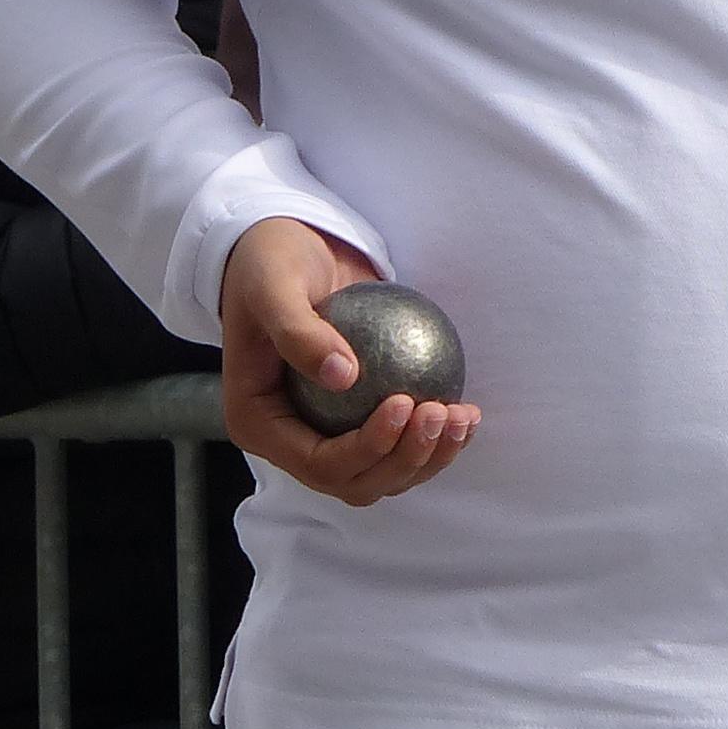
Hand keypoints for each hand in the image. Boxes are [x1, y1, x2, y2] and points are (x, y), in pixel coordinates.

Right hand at [219, 218, 479, 508]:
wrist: (290, 248)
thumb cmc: (272, 260)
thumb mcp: (274, 284)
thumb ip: (299, 331)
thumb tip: (343, 378)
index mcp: (260, 425)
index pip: (320, 463)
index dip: (368, 447)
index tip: (404, 402)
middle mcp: (292, 441)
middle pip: (357, 481)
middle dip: (405, 459)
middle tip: (438, 411)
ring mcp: (326, 434)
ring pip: (385, 472)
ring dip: (429, 456)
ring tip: (460, 416)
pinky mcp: (358, 419)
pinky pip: (401, 442)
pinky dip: (436, 437)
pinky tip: (467, 410)